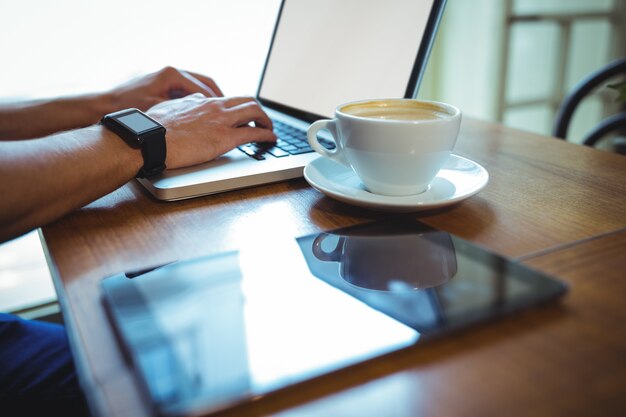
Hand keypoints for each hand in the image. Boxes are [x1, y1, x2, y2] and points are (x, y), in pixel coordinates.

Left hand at [107, 66, 223, 111]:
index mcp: (173, 75)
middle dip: (219, 99)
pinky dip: (198, 102)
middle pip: (206, 84)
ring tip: (220, 115)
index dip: (219, 103)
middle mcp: (172, 73)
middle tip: (231, 113)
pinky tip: (202, 115)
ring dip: (210, 100)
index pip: (205, 88)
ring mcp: (169, 78)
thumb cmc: (129, 106)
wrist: (106, 104)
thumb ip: (185, 109)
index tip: (229, 115)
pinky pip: (188, 92)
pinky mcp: (165, 86)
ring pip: (198, 88)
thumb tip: (205, 112)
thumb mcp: (160, 109)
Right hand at [147, 93, 275, 168]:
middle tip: (262, 120)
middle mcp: (214, 106)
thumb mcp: (168, 109)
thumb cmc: (152, 128)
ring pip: (254, 112)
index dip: (238, 106)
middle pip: (246, 101)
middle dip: (258, 111)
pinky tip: (271, 139)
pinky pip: (254, 133)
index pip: (227, 99)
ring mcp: (222, 121)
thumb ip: (181, 106)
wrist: (150, 139)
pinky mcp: (225, 138)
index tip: (242, 115)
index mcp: (200, 101)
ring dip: (266, 120)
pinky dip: (266, 135)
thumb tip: (187, 104)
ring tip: (270, 129)